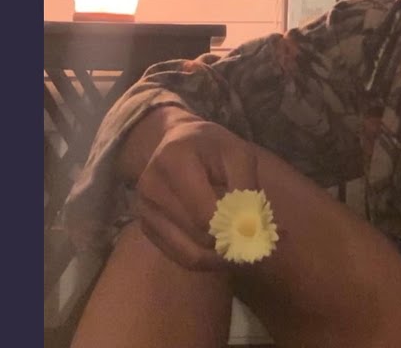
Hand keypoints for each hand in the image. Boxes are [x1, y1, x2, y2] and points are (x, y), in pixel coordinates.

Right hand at [135, 120, 260, 271]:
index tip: (257, 232)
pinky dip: (204, 259)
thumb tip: (251, 231)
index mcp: (174, 161)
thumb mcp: (238, 155)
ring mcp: (144, 209)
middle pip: (197, 236)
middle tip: (254, 243)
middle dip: (229, 244)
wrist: (177, 141)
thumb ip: (246, 189)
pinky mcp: (145, 226)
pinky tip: (221, 248)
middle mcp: (151, 187)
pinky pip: (179, 256)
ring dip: (218, 258)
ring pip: (188, 254)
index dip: (233, 229)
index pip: (205, 213)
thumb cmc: (213, 147)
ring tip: (241, 247)